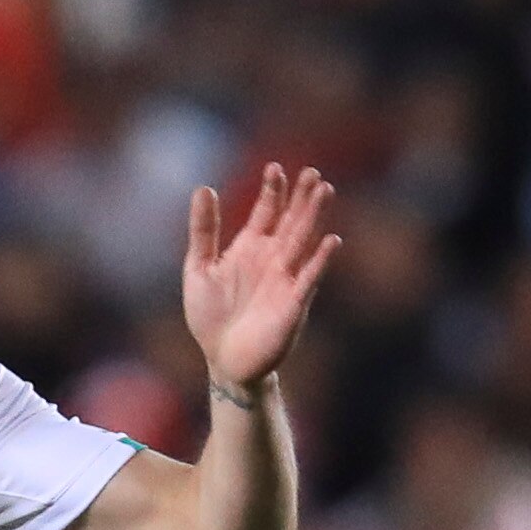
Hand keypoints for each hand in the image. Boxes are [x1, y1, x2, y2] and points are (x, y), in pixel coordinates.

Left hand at [184, 163, 339, 394]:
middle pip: (291, 220)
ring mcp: (285, 279)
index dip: (271, 190)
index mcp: (250, 248)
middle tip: (312, 172)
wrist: (224, 361)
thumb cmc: (211, 318)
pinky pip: (309, 278)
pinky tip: (331, 240)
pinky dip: (319, 260)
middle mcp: (273, 258)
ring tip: (325, 190)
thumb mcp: (198, 269)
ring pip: (303, 241)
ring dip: (314, 217)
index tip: (274, 168)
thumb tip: (203, 187)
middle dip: (301, 197)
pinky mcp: (293, 303)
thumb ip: (204, 231)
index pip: (266, 211)